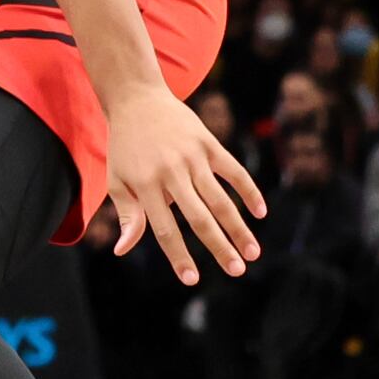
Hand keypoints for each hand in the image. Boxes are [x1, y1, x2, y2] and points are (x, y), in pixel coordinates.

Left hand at [103, 84, 264, 284]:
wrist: (137, 99)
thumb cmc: (125, 148)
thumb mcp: (117, 181)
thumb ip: (128, 216)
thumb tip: (122, 250)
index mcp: (145, 185)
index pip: (164, 229)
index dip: (178, 255)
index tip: (192, 279)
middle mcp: (170, 172)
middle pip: (199, 217)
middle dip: (219, 247)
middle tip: (237, 271)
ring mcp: (192, 157)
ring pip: (220, 199)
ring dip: (239, 227)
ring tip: (253, 252)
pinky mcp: (209, 143)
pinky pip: (234, 170)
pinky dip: (248, 191)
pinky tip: (261, 213)